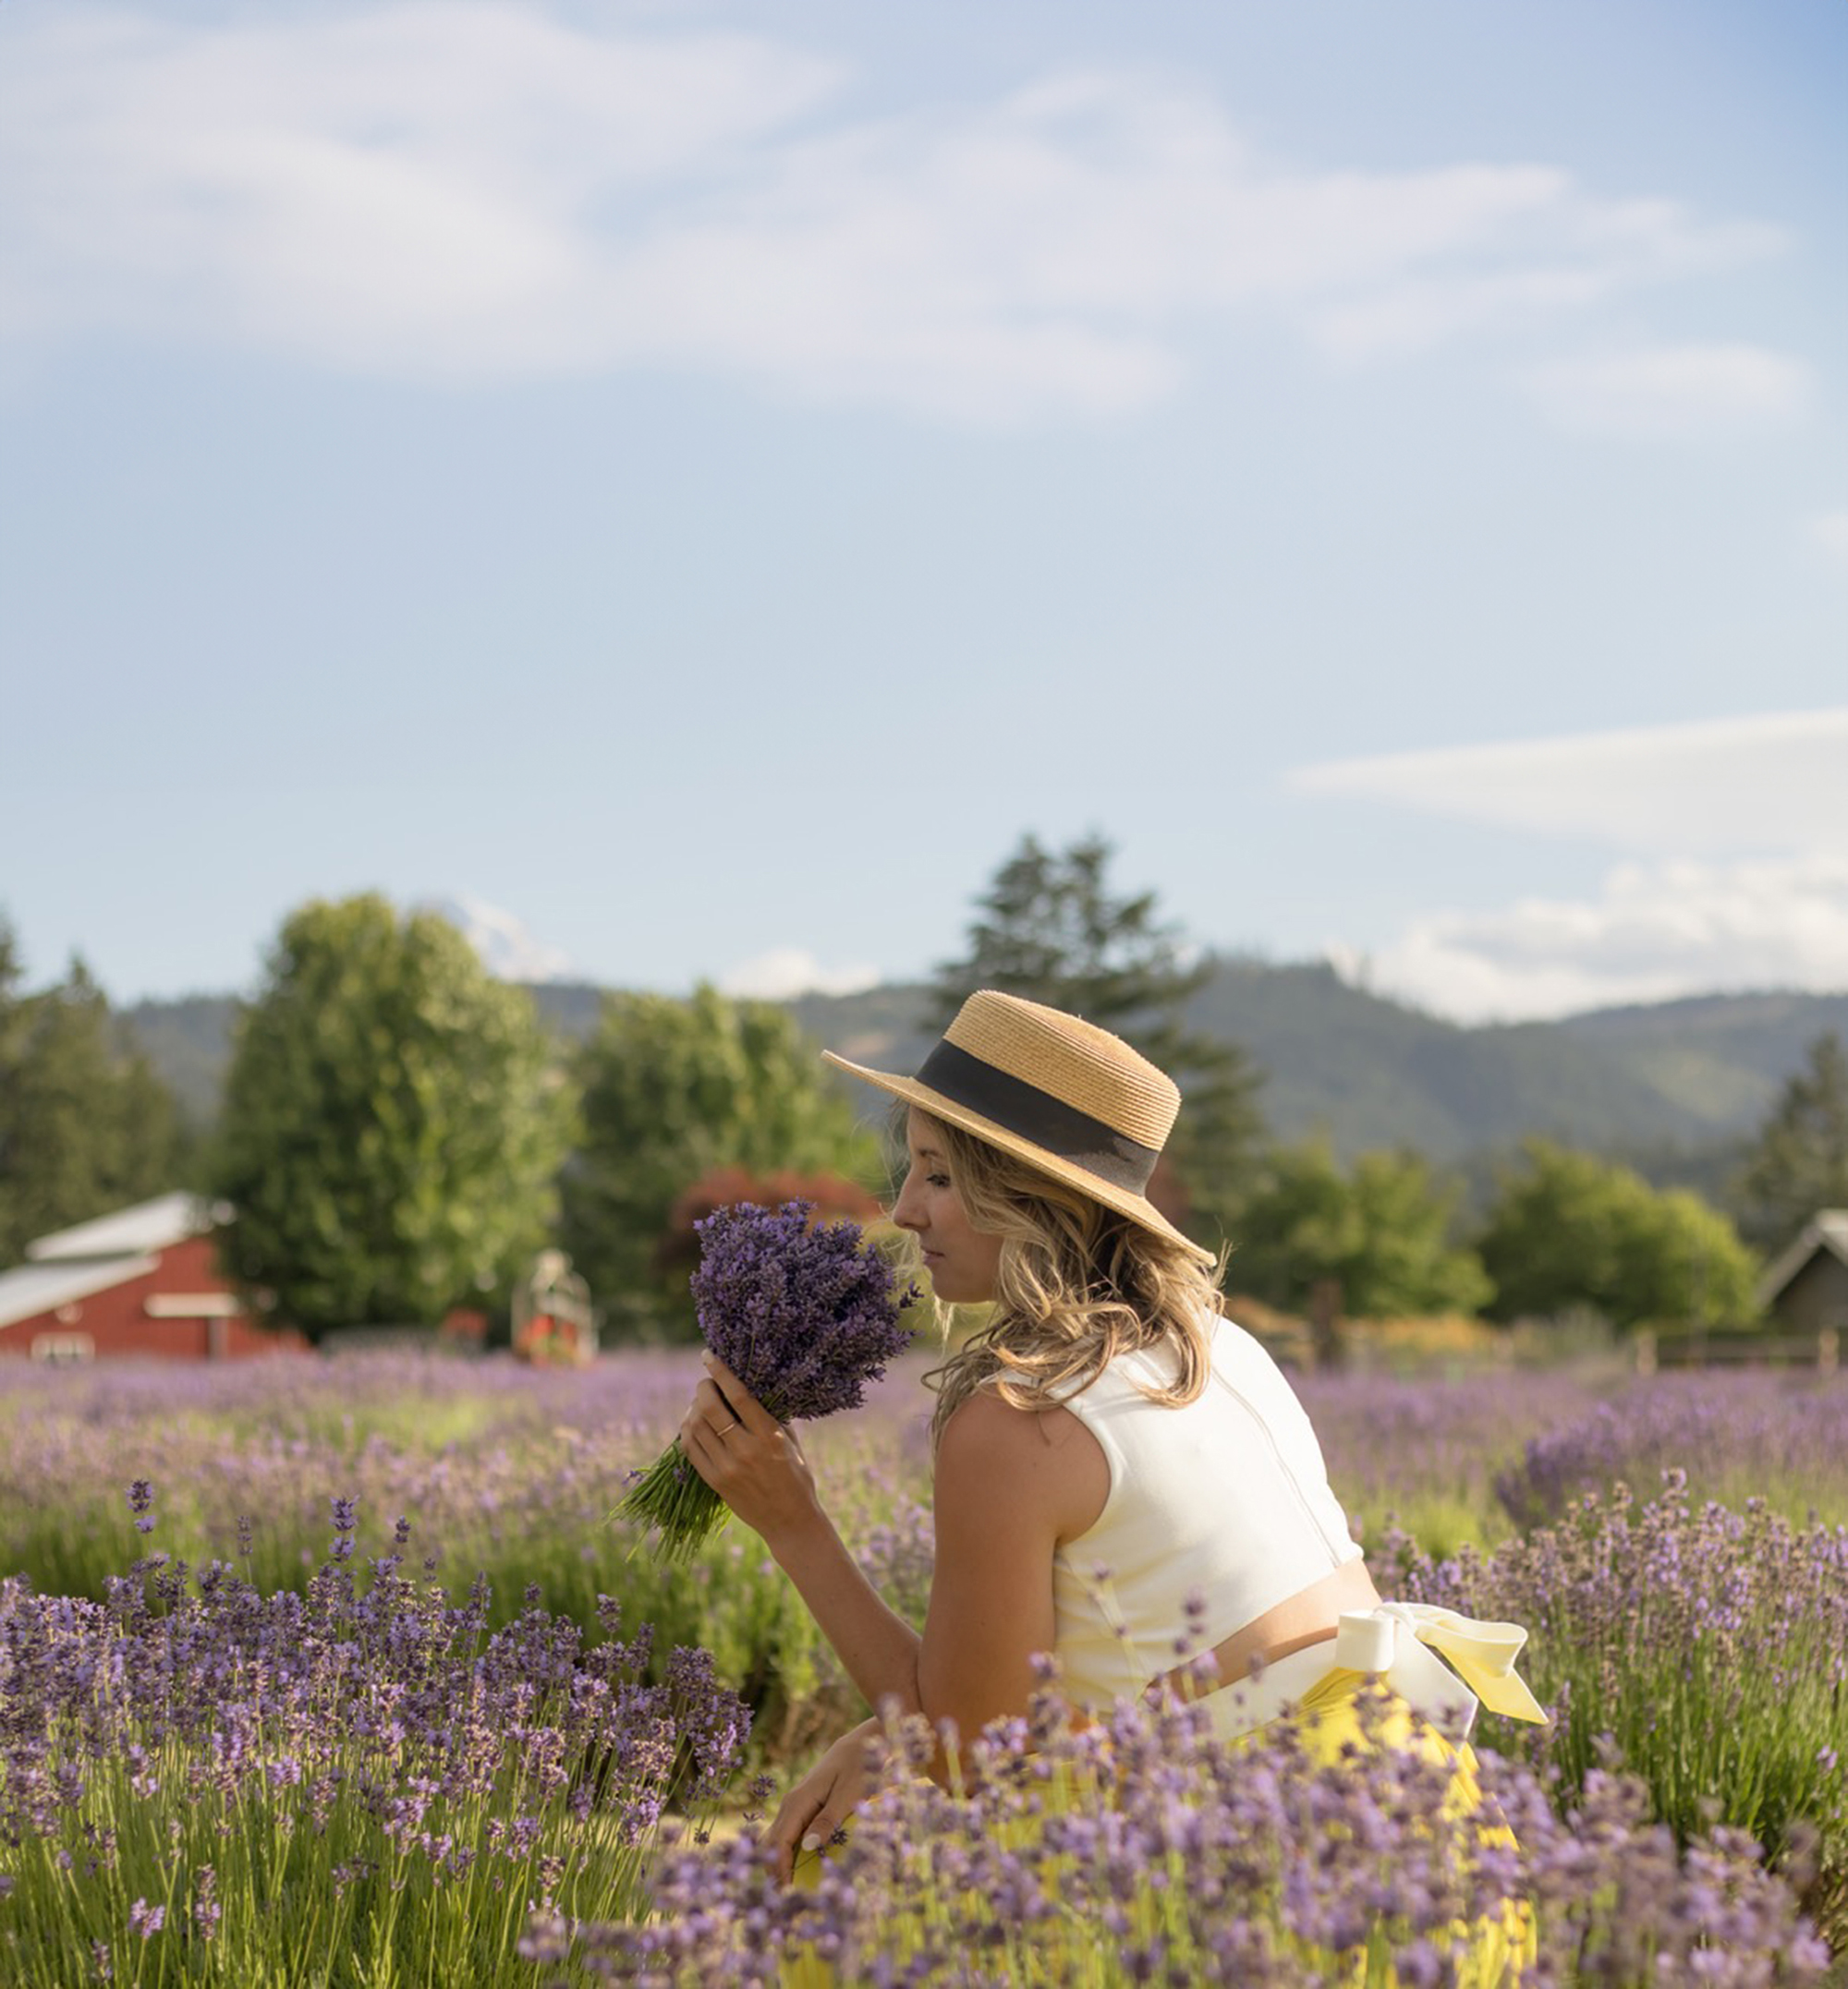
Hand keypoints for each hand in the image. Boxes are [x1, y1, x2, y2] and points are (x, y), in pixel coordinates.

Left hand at [678, 1354, 821, 1547]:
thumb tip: (753, 1390)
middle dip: (703, 1388)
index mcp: (769, 1436)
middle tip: (706, 1383)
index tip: (708, 1356)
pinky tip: (693, 1424)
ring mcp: (727, 1467)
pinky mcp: (715, 1482)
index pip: (738, 1396)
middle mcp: (746, 1450)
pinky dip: (687, 1431)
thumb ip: (773, 1417)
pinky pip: (690, 1449)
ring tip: (700, 1404)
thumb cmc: (797, 1478)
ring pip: (695, 1427)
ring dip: (693, 1409)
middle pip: (710, 1408)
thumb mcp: (792, 1442)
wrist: (790, 1521)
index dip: (720, 1372)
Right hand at [763, 1718, 880, 1882]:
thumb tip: (808, 1847)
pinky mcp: (805, 1807)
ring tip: (785, 1893)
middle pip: (771, 1844)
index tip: (786, 1896)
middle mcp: (791, 1803)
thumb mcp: (850, 1794)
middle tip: (781, 1904)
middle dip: (772, 1873)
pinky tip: (794, 1871)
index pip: (779, 1843)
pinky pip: (788, 1834)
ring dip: (777, 1865)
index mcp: (798, 1801)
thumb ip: (829, 1820)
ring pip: (776, 1839)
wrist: (865, 1740)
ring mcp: (796, 1804)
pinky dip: (786, 1854)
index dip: (779, 1871)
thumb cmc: (861, 1766)